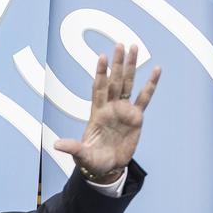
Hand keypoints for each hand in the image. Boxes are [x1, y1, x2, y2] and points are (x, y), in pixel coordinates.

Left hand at [54, 43, 160, 179]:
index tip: (102, 57)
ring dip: (131, 67)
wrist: (107, 168)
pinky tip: (156, 70)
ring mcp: (124, 111)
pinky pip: (144, 98)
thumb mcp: (81, 155)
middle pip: (114, 81)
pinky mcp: (136, 118)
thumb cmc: (92, 160)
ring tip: (134, 48)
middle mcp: (110, 107)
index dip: (101, 73)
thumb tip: (56, 145)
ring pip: (128, 84)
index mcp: (97, 113)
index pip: (99, 88)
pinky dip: (150, 85)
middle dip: (118, 64)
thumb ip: (72, 147)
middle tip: (121, 44)